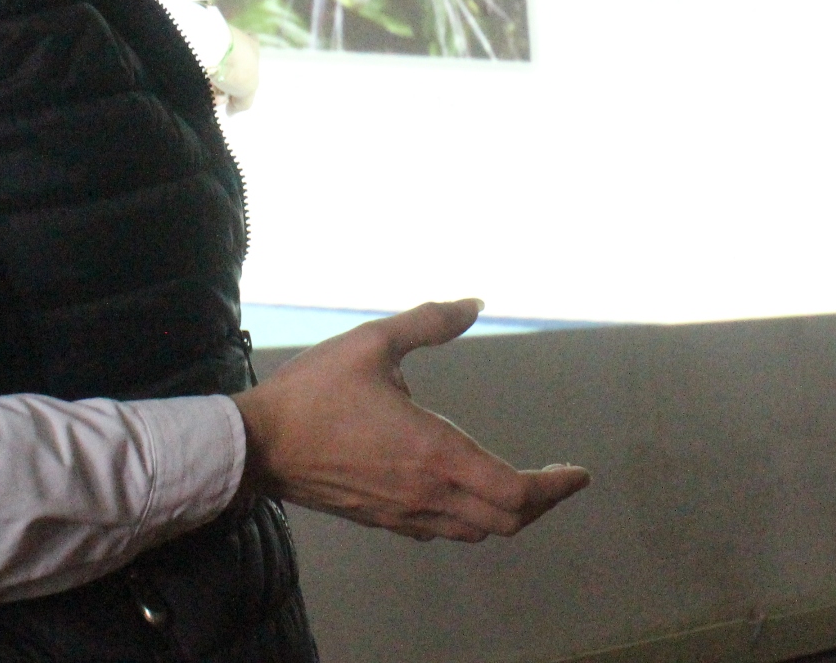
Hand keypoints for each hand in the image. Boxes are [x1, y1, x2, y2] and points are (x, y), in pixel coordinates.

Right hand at [232, 299, 590, 541]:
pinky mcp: (382, 518)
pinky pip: (443, 532)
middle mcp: (427, 493)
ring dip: (508, 514)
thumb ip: (429, 322)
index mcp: (435, 453)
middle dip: (542, 502)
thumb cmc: (313, 394)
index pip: (516, 491)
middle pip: (506, 521)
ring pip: (476, 532)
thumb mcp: (373, 342)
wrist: (258, 445)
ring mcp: (404, 513)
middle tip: (559, 479)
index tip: (578, 473)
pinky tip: (467, 493)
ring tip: (524, 488)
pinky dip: (472, 519)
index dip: (556, 487)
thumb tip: (475, 302)